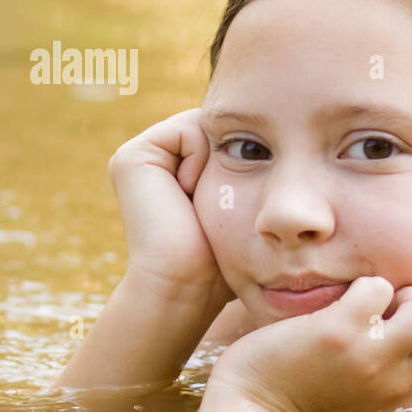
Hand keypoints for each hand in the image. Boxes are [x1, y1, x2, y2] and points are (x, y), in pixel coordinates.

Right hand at [107, 108, 233, 307]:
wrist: (185, 284)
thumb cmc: (219, 262)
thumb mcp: (239, 211)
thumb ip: (247, 174)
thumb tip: (279, 149)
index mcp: (174, 170)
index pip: (226, 138)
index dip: (245, 160)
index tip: (234, 200)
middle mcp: (154, 160)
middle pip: (216, 129)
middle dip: (231, 158)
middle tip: (223, 198)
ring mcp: (138, 156)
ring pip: (206, 126)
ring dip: (218, 162)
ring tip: (202, 201)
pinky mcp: (132, 156)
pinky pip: (190, 129)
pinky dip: (202, 158)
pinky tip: (190, 192)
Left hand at [197, 277, 411, 411]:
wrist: (250, 408)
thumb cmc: (308, 391)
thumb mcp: (370, 393)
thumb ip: (407, 369)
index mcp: (408, 397)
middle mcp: (398, 382)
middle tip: (395, 312)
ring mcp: (370, 358)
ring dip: (405, 292)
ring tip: (372, 306)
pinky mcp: (338, 334)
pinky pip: (378, 287)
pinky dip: (362, 284)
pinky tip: (341, 302)